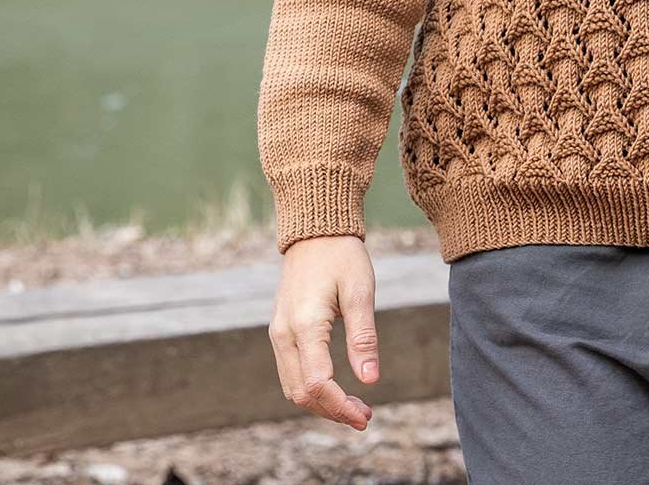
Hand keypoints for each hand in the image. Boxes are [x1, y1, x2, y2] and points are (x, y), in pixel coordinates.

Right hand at [267, 234, 381, 429]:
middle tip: (364, 416)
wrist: (315, 231)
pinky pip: (291, 372)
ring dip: (321, 403)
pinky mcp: (281, 331)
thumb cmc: (342, 257)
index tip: (365, 417)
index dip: (341, 406)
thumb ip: (363, 337)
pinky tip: (336, 387)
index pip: (318, 383)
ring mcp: (278, 333)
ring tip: (354, 407)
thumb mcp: (360, 292)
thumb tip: (370, 379)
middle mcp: (284, 335)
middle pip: (302, 393)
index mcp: (305, 325)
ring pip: (293, 387)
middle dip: (332, 410)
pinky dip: (311, 388)